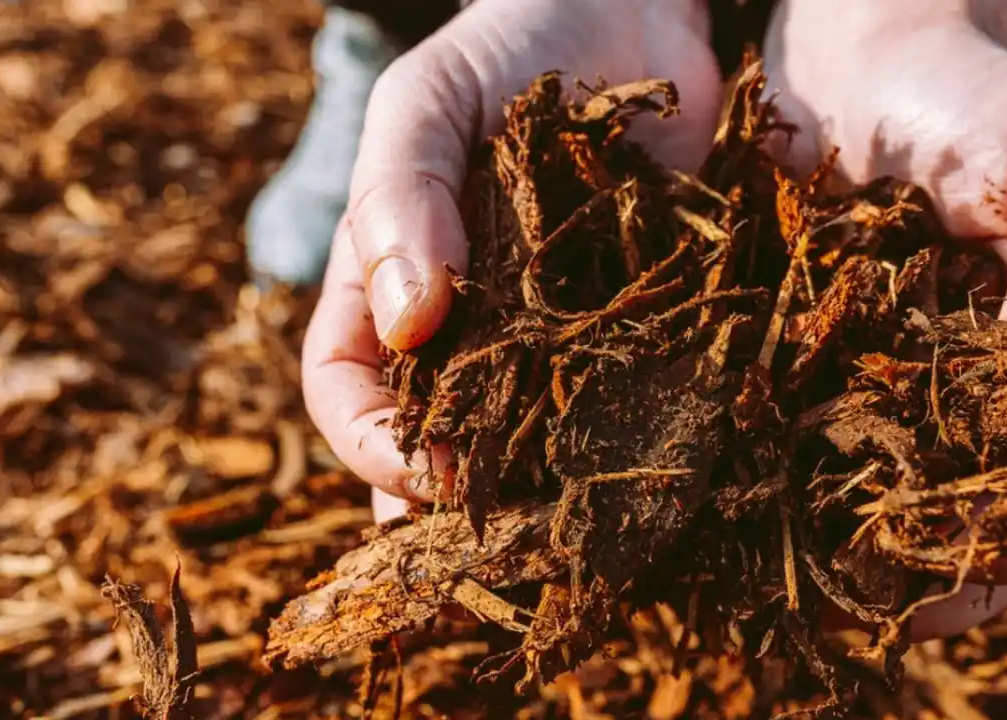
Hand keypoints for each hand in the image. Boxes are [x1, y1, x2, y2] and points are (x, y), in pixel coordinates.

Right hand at [301, 0, 721, 521]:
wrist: (627, 12)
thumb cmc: (505, 49)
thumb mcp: (427, 102)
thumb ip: (399, 195)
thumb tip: (405, 324)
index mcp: (385, 286)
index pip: (347, 391)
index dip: (372, 444)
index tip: (426, 470)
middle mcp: (464, 328)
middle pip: (438, 441)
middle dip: (460, 500)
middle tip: (506, 541)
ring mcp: (551, 335)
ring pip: (531, 441)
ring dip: (545, 492)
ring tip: (578, 533)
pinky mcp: (636, 325)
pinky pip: (625, 397)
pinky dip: (633, 440)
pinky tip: (659, 473)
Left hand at [764, 0, 1006, 637]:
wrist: (848, 63)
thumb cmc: (971, 100)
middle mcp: (978, 401)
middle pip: (989, 518)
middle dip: (964, 564)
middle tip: (914, 595)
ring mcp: (889, 401)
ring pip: (899, 513)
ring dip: (882, 564)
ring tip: (846, 593)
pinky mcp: (806, 386)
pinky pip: (810, 466)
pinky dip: (803, 510)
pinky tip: (781, 541)